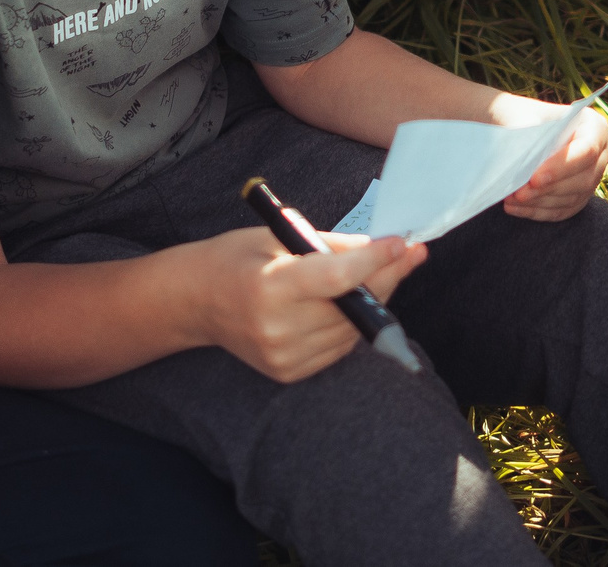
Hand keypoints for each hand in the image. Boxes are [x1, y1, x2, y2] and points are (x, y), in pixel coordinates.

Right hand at [193, 226, 427, 382]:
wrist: (196, 301)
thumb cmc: (237, 259)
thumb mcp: (277, 236)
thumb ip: (329, 244)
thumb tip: (379, 246)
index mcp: (270, 287)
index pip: (335, 278)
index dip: (374, 261)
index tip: (402, 244)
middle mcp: (277, 328)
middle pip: (351, 307)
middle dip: (387, 277)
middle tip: (410, 252)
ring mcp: (284, 356)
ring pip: (353, 330)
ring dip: (376, 301)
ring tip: (386, 271)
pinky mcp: (289, 372)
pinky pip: (339, 347)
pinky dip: (354, 323)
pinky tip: (356, 301)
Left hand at [504, 104, 607, 219]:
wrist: (514, 127)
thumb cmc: (519, 115)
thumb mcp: (518, 113)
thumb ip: (523, 126)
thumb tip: (525, 151)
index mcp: (594, 126)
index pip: (587, 150)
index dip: (563, 166)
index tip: (534, 178)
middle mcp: (600, 154)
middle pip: (583, 179)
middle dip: (549, 189)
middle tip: (519, 192)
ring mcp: (591, 178)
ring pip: (572, 198)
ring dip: (540, 202)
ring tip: (511, 198)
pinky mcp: (577, 197)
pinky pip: (562, 211)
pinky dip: (537, 211)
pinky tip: (514, 207)